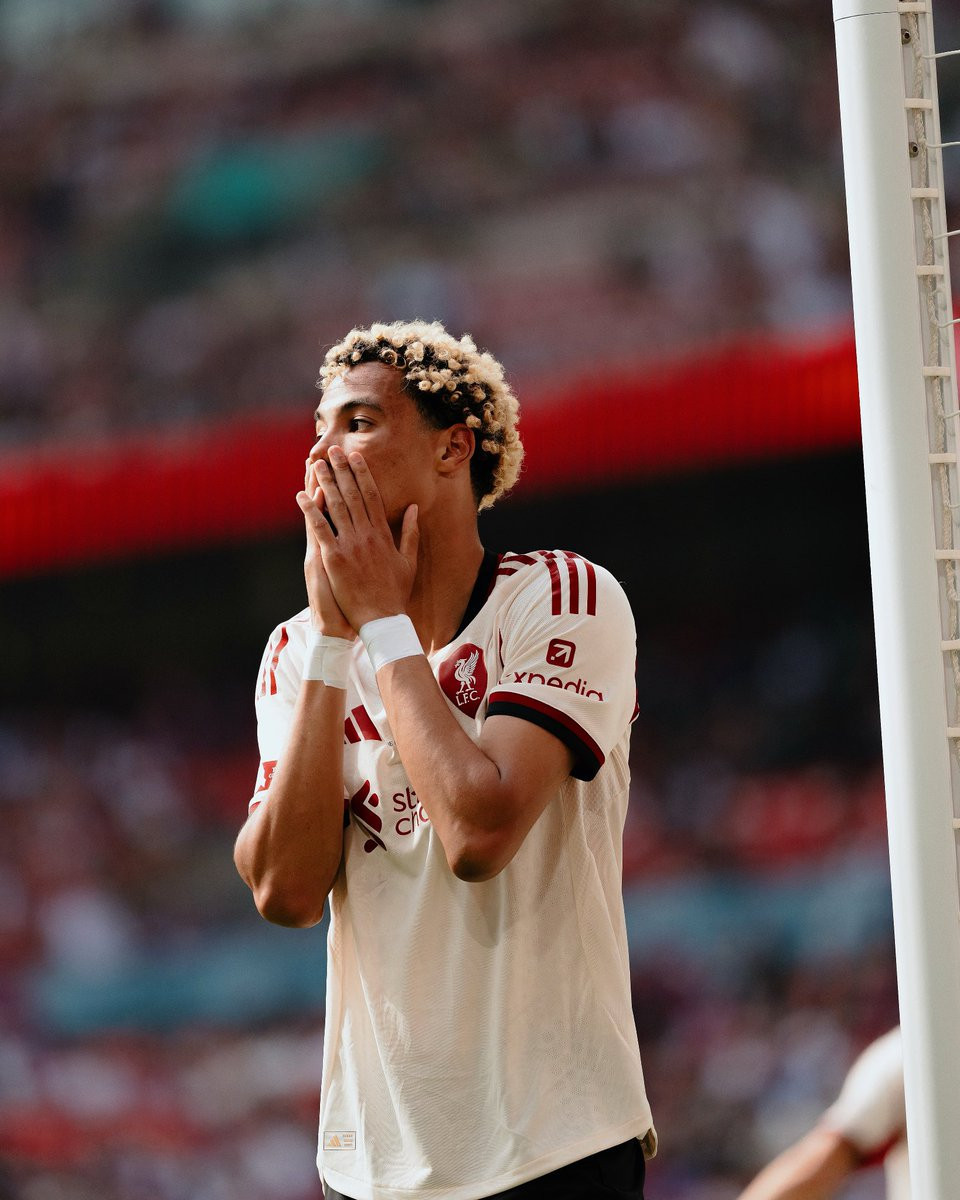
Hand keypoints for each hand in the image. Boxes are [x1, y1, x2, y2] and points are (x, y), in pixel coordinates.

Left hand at [300, 447, 418, 628]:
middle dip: (341, 470)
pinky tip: (301, 495)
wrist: (383, 619)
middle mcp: (366, 534)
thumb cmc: (395, 593)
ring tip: (315, 464)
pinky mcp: (334, 558)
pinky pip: (319, 528)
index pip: (372, 496)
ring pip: (335, 506)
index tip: (356, 457)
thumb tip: (414, 509)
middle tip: (333, 450)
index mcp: (383, 534)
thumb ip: (411, 533)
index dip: (362, 474)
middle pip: (352, 495)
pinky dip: (310, 510)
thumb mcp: (408, 561)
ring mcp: (350, 545)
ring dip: (324, 483)